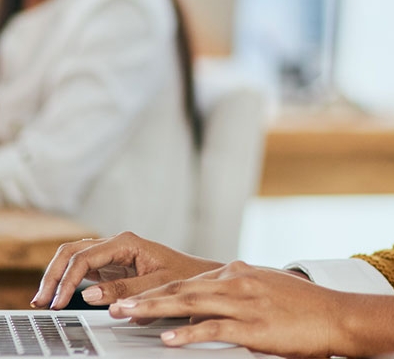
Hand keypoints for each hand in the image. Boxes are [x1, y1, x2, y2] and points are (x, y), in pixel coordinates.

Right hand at [32, 231, 222, 309]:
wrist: (199, 276)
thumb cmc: (184, 276)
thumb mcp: (158, 285)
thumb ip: (125, 291)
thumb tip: (89, 295)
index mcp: (127, 242)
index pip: (85, 257)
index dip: (67, 280)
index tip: (58, 303)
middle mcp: (117, 244)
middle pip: (73, 251)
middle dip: (53, 274)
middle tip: (41, 302)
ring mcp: (112, 254)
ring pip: (74, 257)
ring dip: (56, 276)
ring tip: (43, 301)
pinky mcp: (112, 266)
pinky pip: (82, 268)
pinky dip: (67, 280)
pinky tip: (59, 297)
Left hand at [109, 262, 338, 357]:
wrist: (336, 314)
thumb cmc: (304, 307)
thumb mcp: (268, 288)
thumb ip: (238, 292)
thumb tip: (212, 303)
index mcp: (240, 272)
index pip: (190, 281)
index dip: (159, 290)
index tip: (132, 298)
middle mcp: (238, 281)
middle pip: (182, 288)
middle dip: (145, 297)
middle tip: (114, 304)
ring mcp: (245, 302)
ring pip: (190, 303)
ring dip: (155, 310)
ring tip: (127, 315)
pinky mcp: (253, 325)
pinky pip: (214, 328)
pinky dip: (189, 333)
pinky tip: (169, 338)